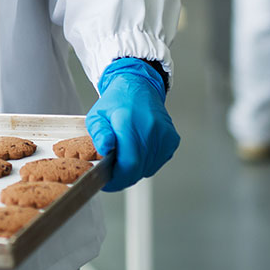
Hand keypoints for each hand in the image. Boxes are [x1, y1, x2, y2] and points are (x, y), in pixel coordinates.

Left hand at [86, 58, 179, 191]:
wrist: (138, 85)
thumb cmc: (116, 102)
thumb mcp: (97, 115)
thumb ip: (99, 134)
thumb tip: (104, 150)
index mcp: (129, 123)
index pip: (128, 163)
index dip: (118, 179)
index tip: (107, 183)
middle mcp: (150, 129)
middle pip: (139, 169)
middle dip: (123, 176)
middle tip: (112, 172)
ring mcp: (164, 135)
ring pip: (148, 168)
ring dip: (135, 168)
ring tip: (124, 153)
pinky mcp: (172, 139)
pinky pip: (157, 161)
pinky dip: (146, 161)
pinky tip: (138, 148)